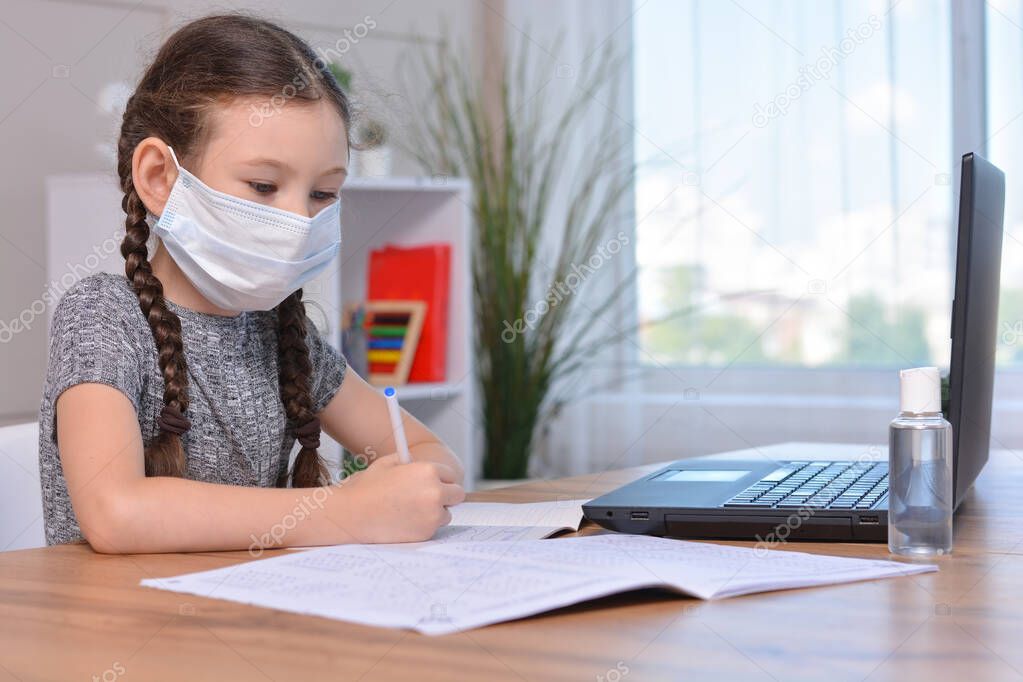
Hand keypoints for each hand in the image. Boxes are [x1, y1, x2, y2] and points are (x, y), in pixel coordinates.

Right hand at [332, 454, 464, 542]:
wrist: (350, 515)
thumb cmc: (365, 489)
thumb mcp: (386, 463)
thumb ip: (407, 461)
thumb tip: (417, 462)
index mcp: (428, 471)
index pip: (450, 474)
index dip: (441, 479)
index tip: (436, 483)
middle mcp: (435, 493)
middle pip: (457, 495)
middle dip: (446, 496)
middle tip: (431, 497)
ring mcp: (432, 515)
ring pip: (446, 514)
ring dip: (436, 512)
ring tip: (411, 510)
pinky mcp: (426, 534)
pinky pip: (433, 528)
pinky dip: (424, 526)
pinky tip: (405, 521)